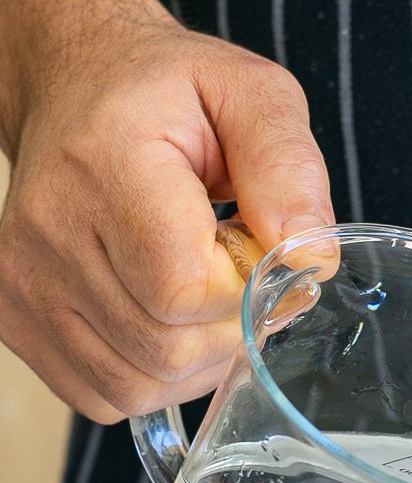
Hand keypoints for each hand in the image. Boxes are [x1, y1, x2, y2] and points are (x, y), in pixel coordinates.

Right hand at [0, 0, 332, 421]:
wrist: (76, 87)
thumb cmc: (167, 96)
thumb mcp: (250, 96)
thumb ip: (289, 169)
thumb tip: (311, 258)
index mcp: (101, 161)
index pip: (185, 290)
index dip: (244, 292)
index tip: (253, 251)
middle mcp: (47, 228)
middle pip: (167, 348)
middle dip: (226, 328)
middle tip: (229, 268)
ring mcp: (21, 281)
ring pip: (139, 385)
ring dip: (194, 358)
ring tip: (196, 290)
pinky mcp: (14, 320)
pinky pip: (106, 396)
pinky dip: (151, 376)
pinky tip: (160, 317)